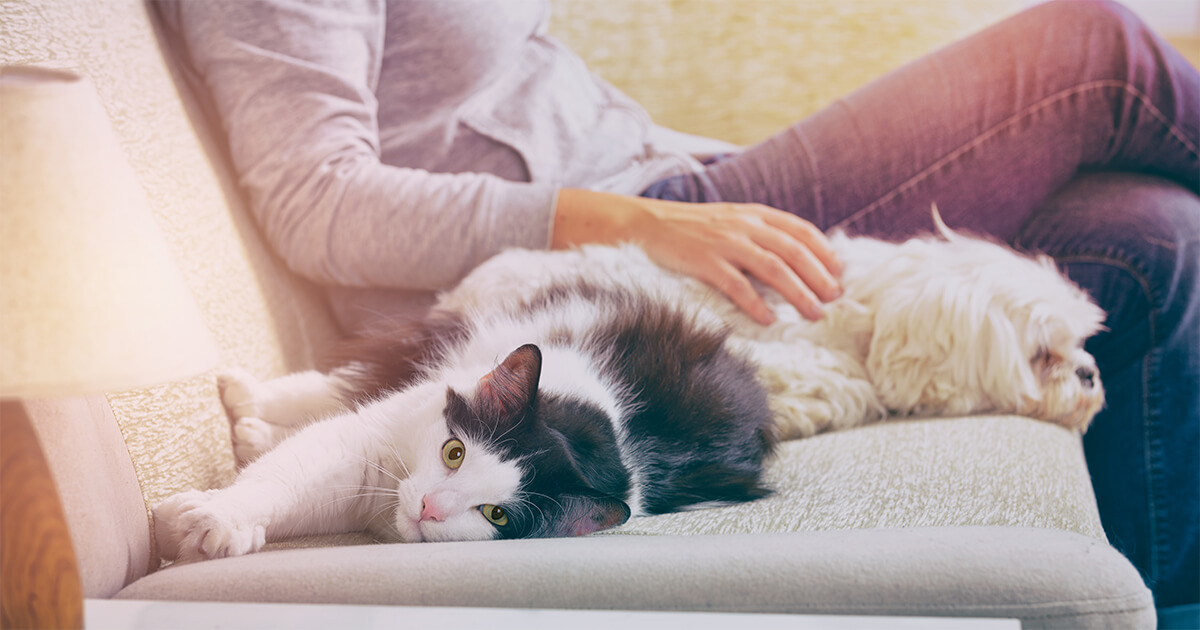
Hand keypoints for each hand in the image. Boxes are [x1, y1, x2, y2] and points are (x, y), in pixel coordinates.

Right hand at [552, 188, 842, 324]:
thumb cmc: (690, 228)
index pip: (799, 230)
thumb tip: (793, 258)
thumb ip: (759, 233)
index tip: (839, 272)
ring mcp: (724, 243)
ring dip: (797, 293)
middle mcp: (744, 225)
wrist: (644, 223)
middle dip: (818, 276)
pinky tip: (769, 320)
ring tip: (813, 313)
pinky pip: (737, 285)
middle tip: (834, 299)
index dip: (823, 251)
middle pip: (792, 251)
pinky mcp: (704, 262)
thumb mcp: (729, 220)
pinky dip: (756, 303)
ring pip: (773, 268)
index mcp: (753, 214)